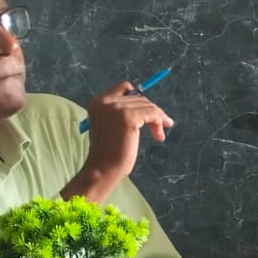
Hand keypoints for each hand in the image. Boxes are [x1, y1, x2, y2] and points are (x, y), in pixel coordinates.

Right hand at [65, 82, 174, 202]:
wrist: (103, 168)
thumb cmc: (109, 153)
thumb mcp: (111, 125)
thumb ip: (122, 112)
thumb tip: (148, 106)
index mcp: (98, 102)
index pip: (125, 88)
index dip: (139, 99)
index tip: (149, 112)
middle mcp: (105, 101)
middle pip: (139, 97)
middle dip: (151, 112)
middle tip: (160, 128)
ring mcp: (116, 108)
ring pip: (148, 105)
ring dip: (157, 119)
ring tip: (159, 134)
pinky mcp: (128, 117)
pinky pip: (152, 113)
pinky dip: (159, 121)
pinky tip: (159, 134)